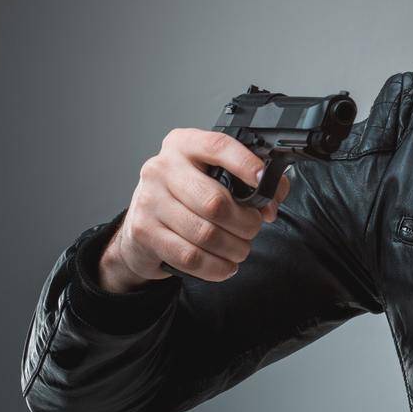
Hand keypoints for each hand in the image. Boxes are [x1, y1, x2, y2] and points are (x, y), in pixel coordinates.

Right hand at [97, 129, 291, 292]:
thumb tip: (271, 201)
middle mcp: (162, 167)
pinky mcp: (144, 231)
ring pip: (204, 233)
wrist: (141, 226)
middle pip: (215, 201)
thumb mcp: (214, 176)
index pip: (219, 146)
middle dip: (245, 222)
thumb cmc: (186, 197)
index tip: (264, 182)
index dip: (246, 164)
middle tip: (252, 229)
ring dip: (233, 248)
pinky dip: (215, 267)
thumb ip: (249, 181)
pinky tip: (225, 266)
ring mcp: (149, 199)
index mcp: (184, 145)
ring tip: (240, 249)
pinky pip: (189, 256)